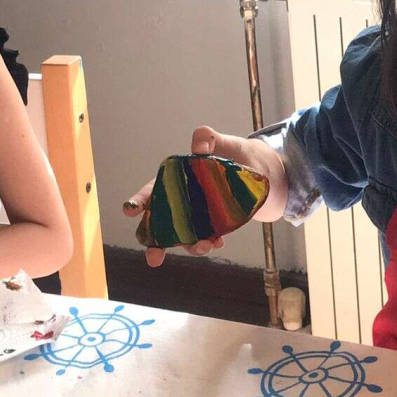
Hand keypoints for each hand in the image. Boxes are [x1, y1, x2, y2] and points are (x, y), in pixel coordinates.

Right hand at [123, 125, 286, 267]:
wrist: (267, 173)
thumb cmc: (240, 154)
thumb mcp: (227, 143)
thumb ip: (210, 139)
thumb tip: (199, 142)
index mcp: (179, 179)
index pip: (153, 191)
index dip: (139, 201)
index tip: (130, 210)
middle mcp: (184, 201)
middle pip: (161, 223)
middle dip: (155, 242)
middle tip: (153, 257)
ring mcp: (199, 216)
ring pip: (184, 236)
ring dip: (188, 246)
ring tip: (203, 246)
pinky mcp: (216, 226)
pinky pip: (207, 239)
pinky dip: (209, 243)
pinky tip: (217, 242)